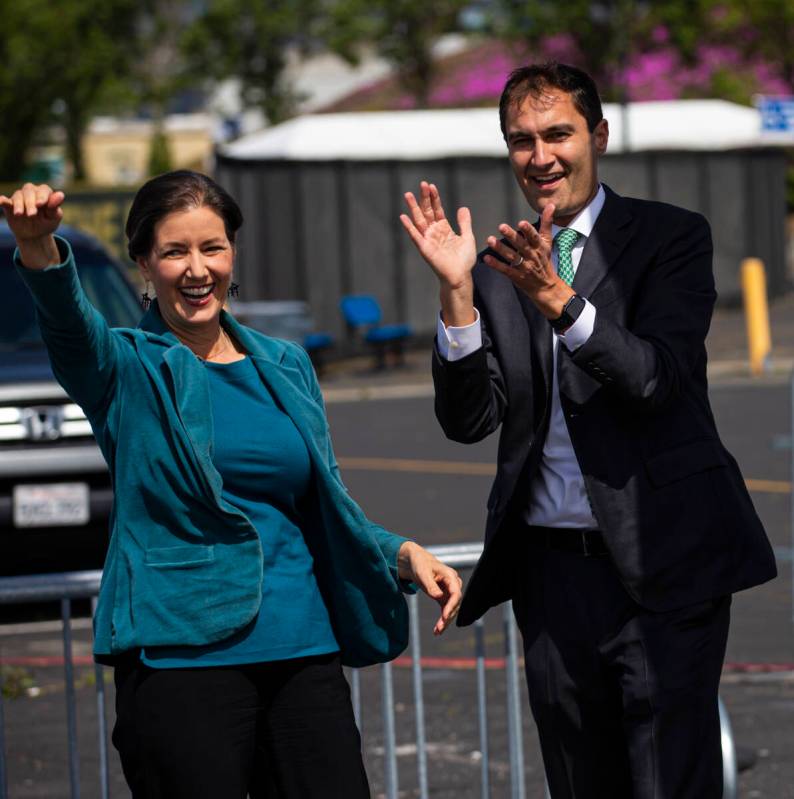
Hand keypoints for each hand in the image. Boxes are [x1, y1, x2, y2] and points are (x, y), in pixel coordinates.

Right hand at [0, 184, 63, 268]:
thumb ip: (55, 208)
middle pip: (29, 191)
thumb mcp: (53, 219)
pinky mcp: (9, 205)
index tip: (41, 204)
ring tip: (20, 214)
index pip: (44, 190)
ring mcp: (20, 198)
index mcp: (45, 194)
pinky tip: (1, 202)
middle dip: (30, 203)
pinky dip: (2, 200)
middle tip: (32, 215)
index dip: (42, 196)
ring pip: (18, 196)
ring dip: (19, 204)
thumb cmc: (46, 224)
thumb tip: (60, 194)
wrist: (34, 235)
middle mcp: (32, 192)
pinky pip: (5, 201)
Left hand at [397, 541, 462, 634]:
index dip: (452, 606)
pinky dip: (442, 620)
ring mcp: (449, 591)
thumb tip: (439, 596)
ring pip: (451, 609)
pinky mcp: (444, 597)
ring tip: (437, 632)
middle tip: (439, 628)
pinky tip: (437, 630)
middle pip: (455, 603)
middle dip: (448, 616)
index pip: (456, 593)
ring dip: (445, 621)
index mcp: (450, 576)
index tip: (445, 616)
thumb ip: (431, 585)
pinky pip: (446, 610)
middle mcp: (453, 584)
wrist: (416, 561)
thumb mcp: (423, 573)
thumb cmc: (420, 564)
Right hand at [400, 181, 476, 290]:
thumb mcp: (467, 238)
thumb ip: (464, 223)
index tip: (432, 186)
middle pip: (427, 212)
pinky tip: (403, 217)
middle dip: (424, 198)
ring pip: (419, 220)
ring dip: (413, 208)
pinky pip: (415, 236)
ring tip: (408, 194)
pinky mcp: (424, 249)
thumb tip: (463, 208)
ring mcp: (428, 240)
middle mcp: (434, 232)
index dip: (434, 198)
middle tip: (422, 184)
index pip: (437, 209)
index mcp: (444, 229)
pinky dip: (409, 227)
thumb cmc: (464, 261)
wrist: (461, 276)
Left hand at [483, 203, 573, 317]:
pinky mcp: (516, 276)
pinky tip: (487, 258)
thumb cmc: (545, 261)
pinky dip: (496, 264)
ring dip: (500, 248)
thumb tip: (551, 205)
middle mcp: (532, 256)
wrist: (546, 286)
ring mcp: (524, 267)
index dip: (528, 230)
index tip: (521, 223)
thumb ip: (546, 223)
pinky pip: (505, 270)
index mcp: (539, 247)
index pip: (534, 237)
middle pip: (521, 245)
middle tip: (501, 226)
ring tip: (490, 240)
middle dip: (512, 236)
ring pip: (512, 257)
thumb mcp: (548, 242)